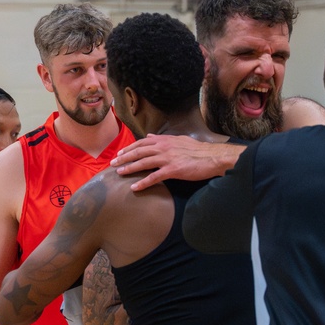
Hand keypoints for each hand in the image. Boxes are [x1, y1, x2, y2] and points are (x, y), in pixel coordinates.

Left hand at [110, 134, 240, 191]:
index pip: (142, 143)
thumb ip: (162, 139)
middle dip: (124, 157)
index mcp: (165, 140)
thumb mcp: (178, 139)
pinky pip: (154, 177)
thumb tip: (149, 136)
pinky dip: (143, 183)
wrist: (212, 157)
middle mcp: (163, 148)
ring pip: (143, 163)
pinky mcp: (172, 170)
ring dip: (129, 168)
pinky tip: (134, 187)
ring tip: (119, 173)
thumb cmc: (197, 150)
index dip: (129, 148)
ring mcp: (167, 159)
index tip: (120, 153)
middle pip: (138, 152)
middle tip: (112, 164)